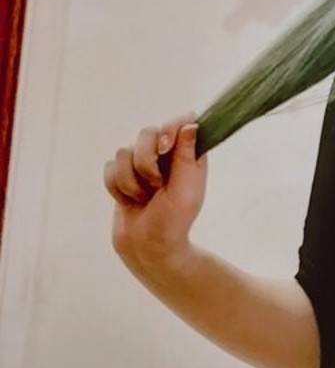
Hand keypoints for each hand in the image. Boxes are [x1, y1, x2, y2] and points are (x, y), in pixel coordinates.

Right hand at [104, 113, 206, 268]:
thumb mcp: (186, 190)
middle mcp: (166, 154)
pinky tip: (129, 201)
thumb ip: (187, 155)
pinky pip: (109, 168)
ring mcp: (142, 163)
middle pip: (147, 133)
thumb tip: (191, 124)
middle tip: (156, 186)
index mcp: (189, 154)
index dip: (170, 128)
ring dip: (131, 181)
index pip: (182, 121)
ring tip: (144, 198)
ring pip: (124, 151)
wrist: (147, 247)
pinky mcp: (122, 175)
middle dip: (146, 163)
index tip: (165, 148)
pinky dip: (117, 188)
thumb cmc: (173, 221)